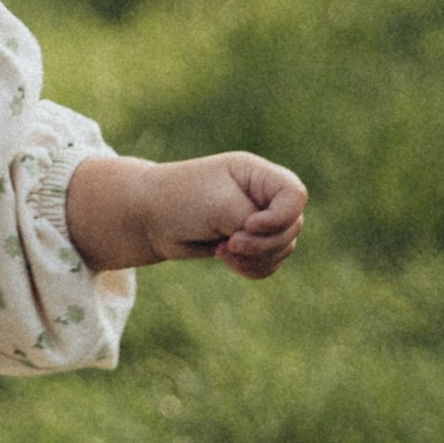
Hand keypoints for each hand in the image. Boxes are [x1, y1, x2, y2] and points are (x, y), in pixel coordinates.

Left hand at [65, 150, 307, 281]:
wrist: (147, 218)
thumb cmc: (182, 201)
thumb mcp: (223, 207)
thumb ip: (260, 224)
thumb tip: (283, 247)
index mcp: (258, 174)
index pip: (296, 196)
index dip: (280, 217)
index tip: (248, 225)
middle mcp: (262, 195)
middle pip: (292, 228)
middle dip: (262, 244)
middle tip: (229, 243)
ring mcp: (257, 220)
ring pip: (283, 250)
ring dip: (254, 258)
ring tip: (223, 251)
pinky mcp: (247, 244)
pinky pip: (268, 264)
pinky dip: (250, 268)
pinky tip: (223, 259)